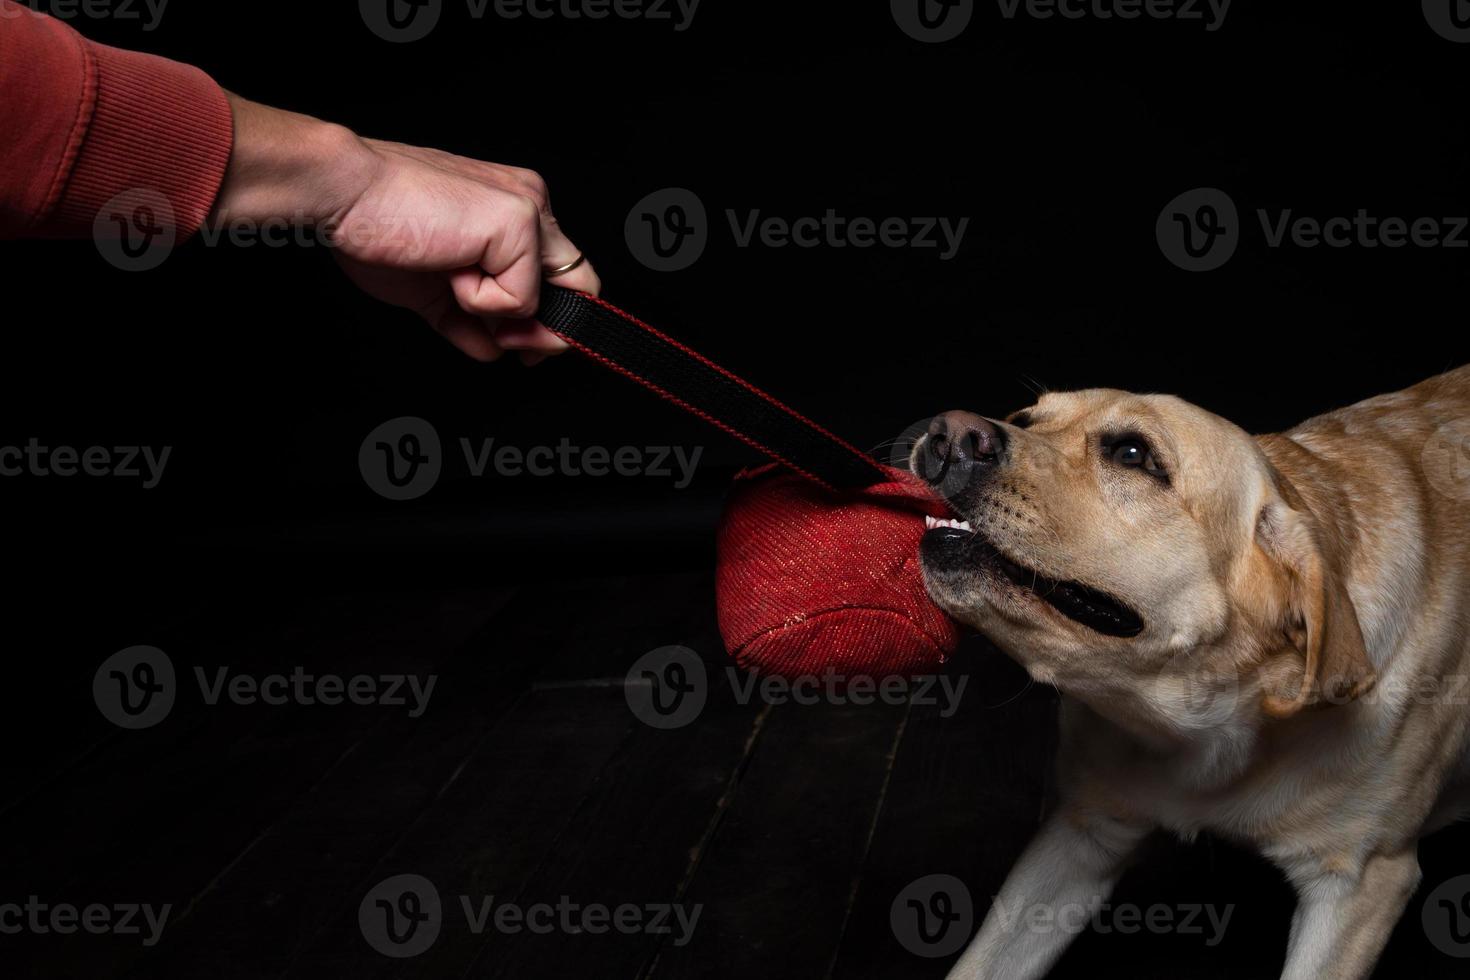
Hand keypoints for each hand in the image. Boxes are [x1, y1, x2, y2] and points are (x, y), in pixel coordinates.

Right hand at [210, 94, 599, 362]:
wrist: (344, 191)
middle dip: (547, 332)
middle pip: (579, 285)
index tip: (521, 346)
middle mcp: (530, 204)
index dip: (549, 320)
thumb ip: (470, 321)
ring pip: (544, 299)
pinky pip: (518, 300)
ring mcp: (529, 211)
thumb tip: (493, 350)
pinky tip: (448, 268)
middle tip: (511, 345)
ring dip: (495, 313)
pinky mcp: (519, 224)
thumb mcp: (433, 290)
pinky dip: (479, 302)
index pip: (559, 274)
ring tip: (450, 278)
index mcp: (512, 209)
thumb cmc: (378, 225)